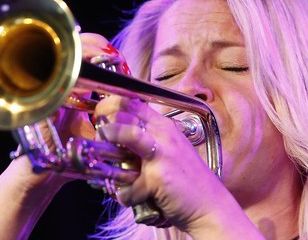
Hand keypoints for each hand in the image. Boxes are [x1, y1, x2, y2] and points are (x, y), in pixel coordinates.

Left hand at [93, 95, 251, 236]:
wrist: (210, 206)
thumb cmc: (187, 179)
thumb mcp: (169, 151)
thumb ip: (146, 142)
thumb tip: (115, 141)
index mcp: (164, 126)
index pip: (134, 102)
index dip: (111, 104)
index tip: (100, 115)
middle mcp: (164, 134)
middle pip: (127, 112)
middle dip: (105, 120)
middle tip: (98, 135)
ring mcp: (162, 154)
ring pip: (128, 134)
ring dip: (109, 141)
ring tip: (101, 157)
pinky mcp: (158, 177)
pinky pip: (130, 185)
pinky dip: (124, 194)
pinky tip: (127, 197)